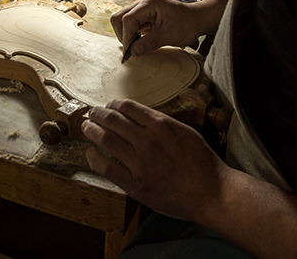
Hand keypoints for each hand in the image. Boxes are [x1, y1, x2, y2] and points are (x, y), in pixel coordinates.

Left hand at [81, 99, 227, 221]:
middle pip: (113, 121)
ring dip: (92, 131)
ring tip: (86, 127)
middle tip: (92, 113)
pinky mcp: (136, 184)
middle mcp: (148, 141)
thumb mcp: (185, 132)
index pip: (129, 107)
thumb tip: (140, 117)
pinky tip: (89, 153)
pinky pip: (108, 168)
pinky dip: (94, 159)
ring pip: (107, 140)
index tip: (108, 106)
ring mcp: (140, 163)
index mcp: (161, 125)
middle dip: (98, 114)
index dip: (114, 104)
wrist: (210, 192)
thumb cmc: (202, 162)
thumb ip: (162, 124)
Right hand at [110, 0, 204, 57]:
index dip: (127, 36)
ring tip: (136, 47)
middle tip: (131, 50)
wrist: (197, 19)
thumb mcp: (170, 35)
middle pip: (120, 17)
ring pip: (122, 21)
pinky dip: (132, 35)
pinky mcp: (144, 16)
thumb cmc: (188, 24)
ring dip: (126, 35)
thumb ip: (150, 42)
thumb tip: (133, 52)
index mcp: (150, 3)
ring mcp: (142, 8)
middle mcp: (143, 3)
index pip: (128, 19)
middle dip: (123, 35)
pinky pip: (131, 24)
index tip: (130, 52)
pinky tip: (140, 43)